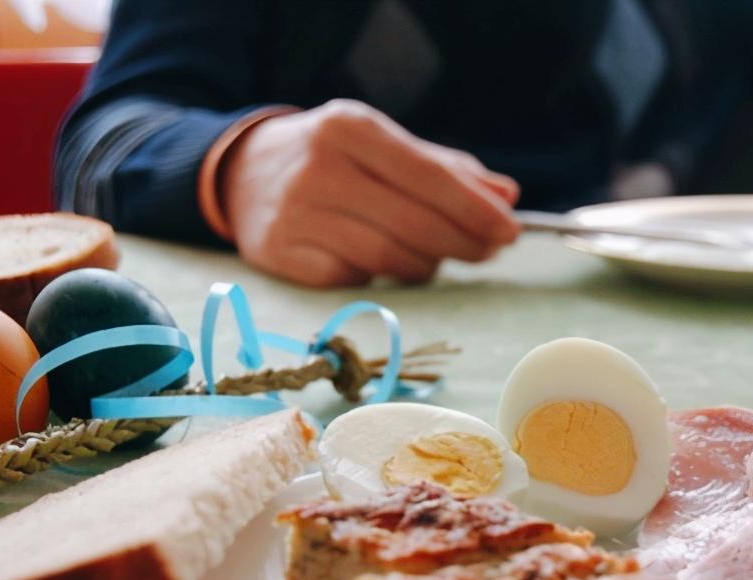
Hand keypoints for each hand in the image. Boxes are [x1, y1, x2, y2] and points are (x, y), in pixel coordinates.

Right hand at [219, 99, 520, 286]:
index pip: (427, 176)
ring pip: (388, 258)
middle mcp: (319, 168)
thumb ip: (446, 169)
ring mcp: (297, 215)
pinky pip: (355, 279)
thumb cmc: (332, 159)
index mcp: (349, 127)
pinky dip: (381, 278)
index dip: (474, 209)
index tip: (510, 231)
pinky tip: (384, 264)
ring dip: (426, 265)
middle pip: (413, 223)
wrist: (242, 175)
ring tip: (436, 257)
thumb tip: (507, 197)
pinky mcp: (284, 256)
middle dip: (462, 243)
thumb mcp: (383, 145)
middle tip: (488, 252)